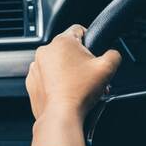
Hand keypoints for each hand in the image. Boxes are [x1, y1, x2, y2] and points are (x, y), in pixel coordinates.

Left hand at [26, 24, 120, 145]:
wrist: (61, 115)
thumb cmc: (81, 91)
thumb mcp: (107, 68)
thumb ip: (114, 54)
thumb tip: (112, 53)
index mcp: (62, 41)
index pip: (79, 29)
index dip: (90, 39)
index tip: (94, 53)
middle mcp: (45, 51)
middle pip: (68, 49)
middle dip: (80, 60)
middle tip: (89, 74)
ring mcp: (35, 66)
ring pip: (56, 63)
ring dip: (67, 71)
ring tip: (78, 85)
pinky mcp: (31, 81)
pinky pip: (46, 76)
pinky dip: (55, 82)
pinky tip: (66, 92)